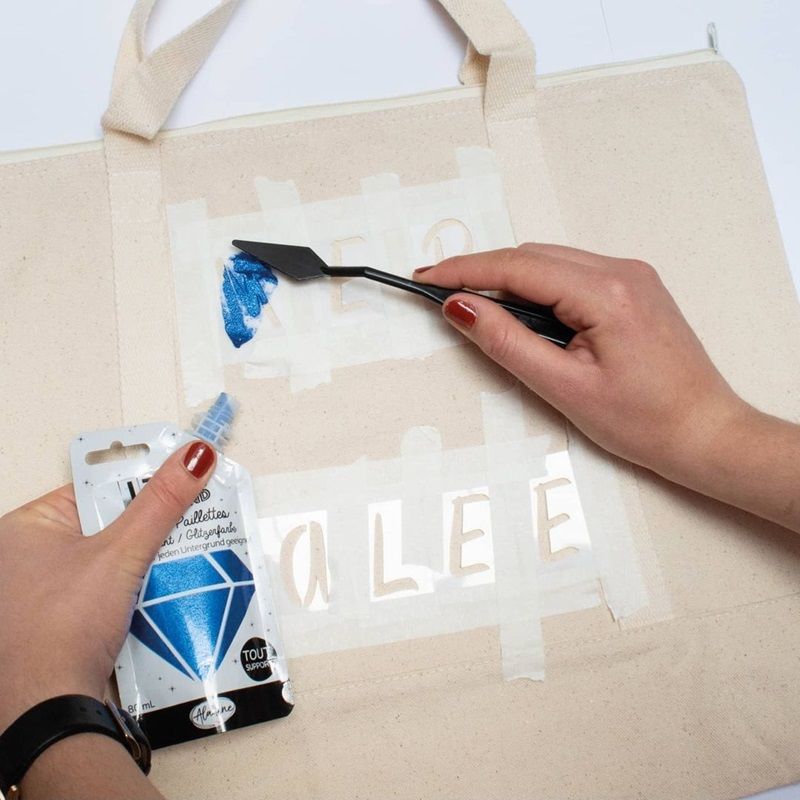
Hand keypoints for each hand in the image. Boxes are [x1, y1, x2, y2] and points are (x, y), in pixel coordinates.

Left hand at [0, 440, 215, 732]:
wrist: (51, 710)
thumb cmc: (62, 630)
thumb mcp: (121, 553)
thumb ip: (160, 502)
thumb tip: (194, 456)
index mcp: (24, 528)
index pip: (93, 488)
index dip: (138, 483)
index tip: (179, 480)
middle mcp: (24, 557)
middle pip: (105, 523)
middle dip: (147, 526)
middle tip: (187, 519)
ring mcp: (40, 592)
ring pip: (108, 558)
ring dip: (144, 559)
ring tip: (177, 555)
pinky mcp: (58, 622)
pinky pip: (104, 588)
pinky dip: (132, 587)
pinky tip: (158, 589)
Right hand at [415, 243, 747, 478]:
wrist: (705, 433)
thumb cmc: (644, 421)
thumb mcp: (564, 387)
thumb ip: (507, 342)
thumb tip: (461, 308)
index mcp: (607, 293)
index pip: (518, 268)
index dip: (465, 271)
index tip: (426, 277)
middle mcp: (622, 271)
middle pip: (532, 257)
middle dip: (482, 272)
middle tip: (440, 292)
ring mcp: (632, 277)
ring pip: (551, 262)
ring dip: (509, 279)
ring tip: (473, 305)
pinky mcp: (634, 289)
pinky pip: (572, 274)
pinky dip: (538, 287)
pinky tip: (520, 310)